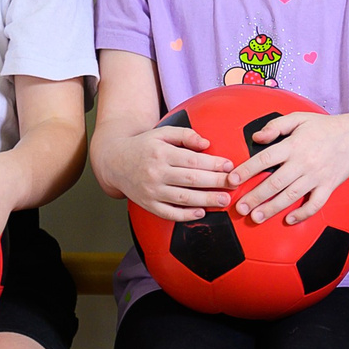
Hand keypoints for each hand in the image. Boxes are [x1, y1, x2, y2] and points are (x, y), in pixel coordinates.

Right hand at [103, 119, 235, 222]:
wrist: (114, 162)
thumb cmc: (144, 146)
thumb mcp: (162, 133)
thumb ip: (185, 134)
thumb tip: (206, 144)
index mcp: (161, 153)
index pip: (193, 160)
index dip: (213, 164)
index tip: (229, 166)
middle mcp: (156, 172)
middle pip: (191, 180)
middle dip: (215, 183)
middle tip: (234, 184)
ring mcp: (151, 190)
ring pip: (183, 198)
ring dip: (206, 200)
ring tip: (224, 200)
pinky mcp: (148, 204)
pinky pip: (168, 213)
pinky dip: (185, 215)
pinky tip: (200, 213)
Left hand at [232, 112, 348, 224]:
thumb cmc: (324, 127)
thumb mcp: (299, 118)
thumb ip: (276, 126)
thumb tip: (256, 138)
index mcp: (294, 145)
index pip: (265, 158)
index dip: (246, 170)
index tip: (232, 180)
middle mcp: (304, 162)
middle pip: (275, 183)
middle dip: (255, 197)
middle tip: (239, 208)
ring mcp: (317, 176)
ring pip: (291, 196)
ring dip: (272, 209)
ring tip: (256, 217)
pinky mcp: (329, 186)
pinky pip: (315, 204)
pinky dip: (302, 214)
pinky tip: (289, 220)